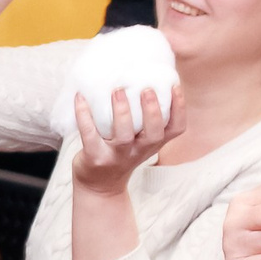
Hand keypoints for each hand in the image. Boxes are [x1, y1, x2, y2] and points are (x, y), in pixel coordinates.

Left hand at [67, 84, 184, 195]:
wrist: (100, 184)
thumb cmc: (122, 152)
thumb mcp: (140, 139)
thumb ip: (144, 117)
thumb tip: (142, 75)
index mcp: (154, 143)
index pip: (176, 129)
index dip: (179, 108)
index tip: (174, 86)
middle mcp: (139, 150)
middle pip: (153, 133)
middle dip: (152, 110)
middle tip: (147, 89)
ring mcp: (117, 155)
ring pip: (124, 136)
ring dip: (122, 112)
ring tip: (118, 91)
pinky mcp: (95, 157)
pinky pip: (89, 135)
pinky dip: (84, 116)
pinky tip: (81, 98)